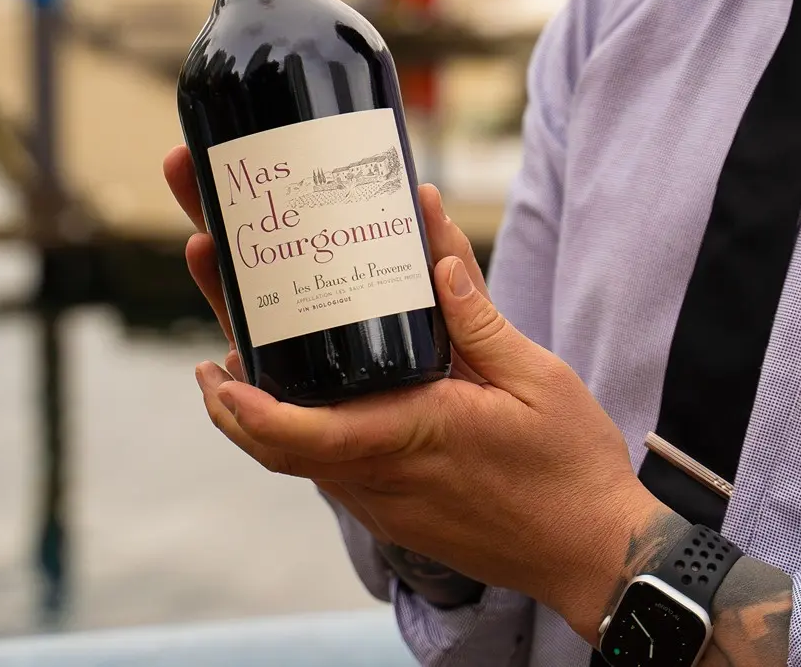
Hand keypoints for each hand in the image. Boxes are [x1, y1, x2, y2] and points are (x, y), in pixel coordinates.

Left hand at [160, 144, 660, 640]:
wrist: (595, 555)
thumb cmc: (570, 469)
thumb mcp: (535, 378)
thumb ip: (477, 315)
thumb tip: (433, 244)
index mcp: (411, 439)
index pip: (305, 434)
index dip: (249, 408)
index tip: (215, 369)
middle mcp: (381, 480)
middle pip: (279, 446)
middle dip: (230, 396)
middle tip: (206, 339)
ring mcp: (383, 502)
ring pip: (298, 461)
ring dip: (257, 415)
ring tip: (231, 356)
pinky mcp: (394, 510)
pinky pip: (328, 469)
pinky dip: (295, 432)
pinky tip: (297, 393)